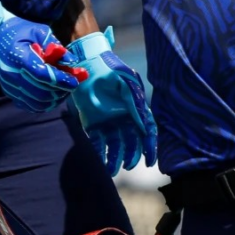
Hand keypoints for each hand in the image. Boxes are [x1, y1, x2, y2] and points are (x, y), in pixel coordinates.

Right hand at [0, 2, 82, 111]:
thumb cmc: (19, 32)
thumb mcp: (39, 31)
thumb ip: (55, 45)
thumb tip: (71, 61)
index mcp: (18, 57)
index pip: (42, 74)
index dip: (60, 80)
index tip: (74, 81)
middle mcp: (12, 75)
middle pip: (41, 92)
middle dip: (60, 91)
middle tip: (72, 85)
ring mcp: (9, 86)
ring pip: (36, 102)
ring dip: (54, 99)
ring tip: (64, 90)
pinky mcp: (10, 93)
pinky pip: (29, 105)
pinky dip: (44, 104)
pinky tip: (52, 96)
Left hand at [64, 30, 157, 173]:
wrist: (83, 63)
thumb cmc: (107, 69)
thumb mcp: (123, 82)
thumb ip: (133, 102)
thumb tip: (144, 126)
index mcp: (135, 108)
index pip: (147, 130)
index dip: (150, 146)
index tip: (150, 161)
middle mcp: (124, 118)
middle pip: (132, 142)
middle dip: (131, 156)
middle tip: (127, 166)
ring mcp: (109, 123)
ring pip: (115, 146)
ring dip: (115, 159)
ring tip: (110, 171)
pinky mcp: (93, 125)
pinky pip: (97, 143)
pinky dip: (99, 154)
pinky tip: (99, 163)